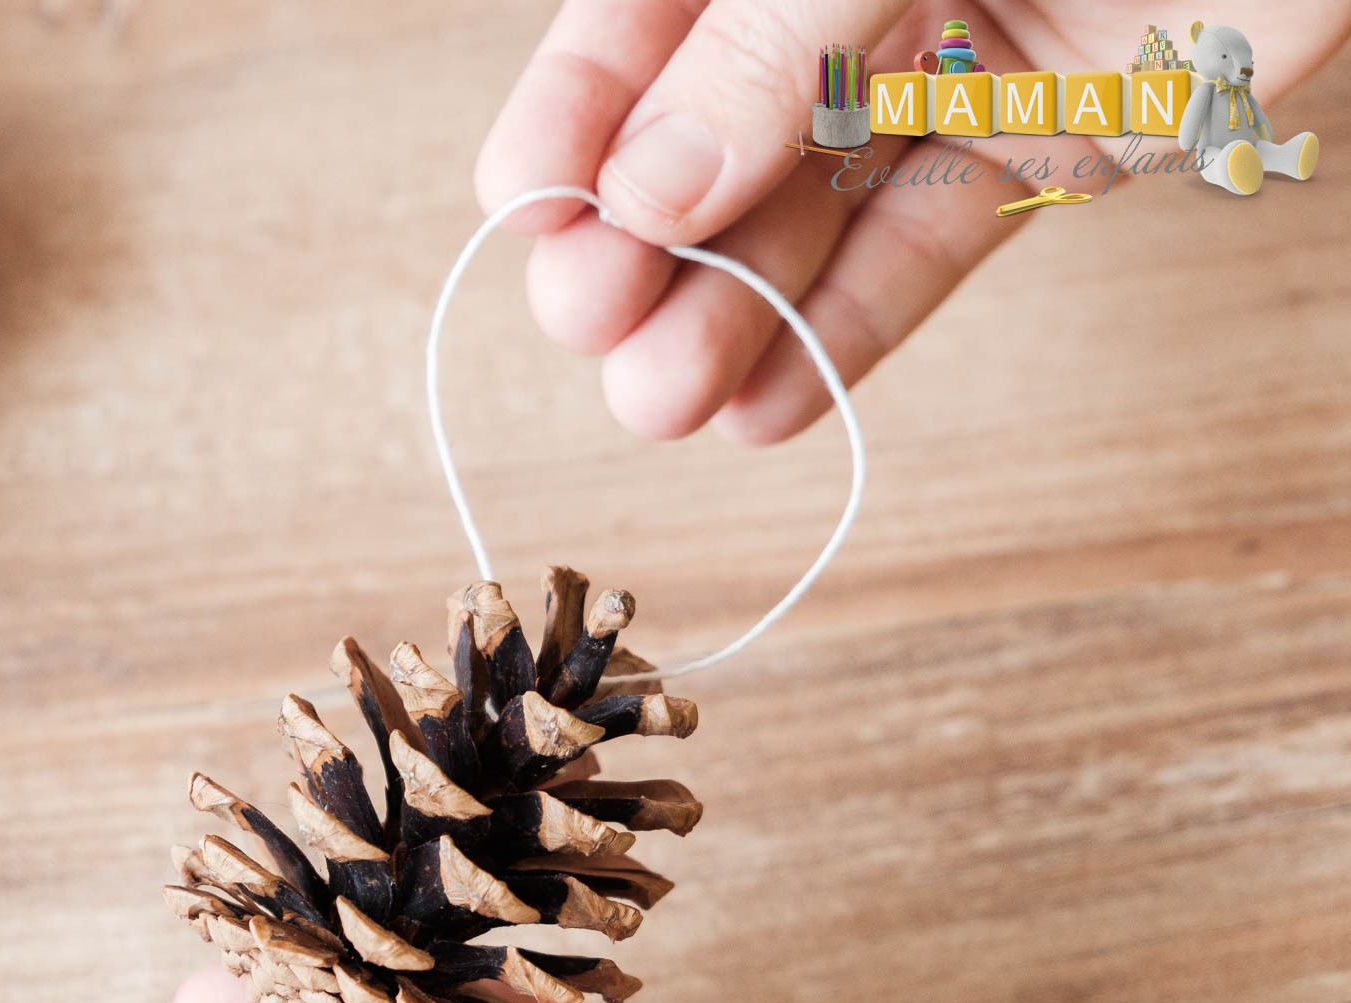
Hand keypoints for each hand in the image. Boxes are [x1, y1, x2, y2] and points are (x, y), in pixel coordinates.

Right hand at [475, 1, 1350, 443]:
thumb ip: (771, 46)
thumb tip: (647, 183)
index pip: (645, 14)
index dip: (578, 112)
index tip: (520, 208)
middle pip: (712, 131)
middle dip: (642, 237)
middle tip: (589, 321)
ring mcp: (941, 68)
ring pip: (808, 207)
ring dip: (729, 312)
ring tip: (660, 399)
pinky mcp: (1040, 146)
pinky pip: (924, 247)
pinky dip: (849, 331)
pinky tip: (767, 406)